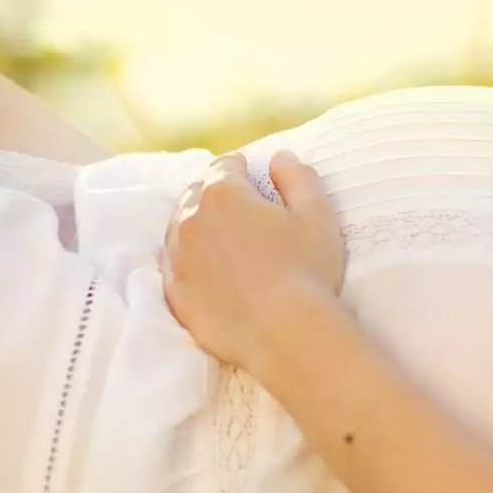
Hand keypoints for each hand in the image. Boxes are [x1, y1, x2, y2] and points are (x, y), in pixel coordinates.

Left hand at [162, 150, 343, 371]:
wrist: (285, 334)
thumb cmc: (306, 271)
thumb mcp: (317, 214)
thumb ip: (298, 177)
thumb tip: (279, 157)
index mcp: (223, 194)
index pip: (225, 166)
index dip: (240, 169)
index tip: (249, 177)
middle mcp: (190, 220)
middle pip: (196, 195)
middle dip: (215, 196)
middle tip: (238, 210)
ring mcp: (178, 259)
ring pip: (180, 230)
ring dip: (199, 228)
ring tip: (223, 242)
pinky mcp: (175, 294)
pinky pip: (176, 268)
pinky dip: (190, 264)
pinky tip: (211, 274)